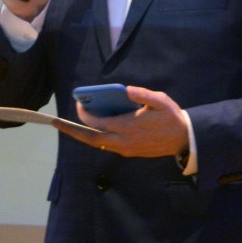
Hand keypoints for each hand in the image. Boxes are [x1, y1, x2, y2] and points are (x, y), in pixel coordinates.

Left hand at [53, 86, 188, 157]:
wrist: (184, 140)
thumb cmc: (172, 118)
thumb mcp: (161, 101)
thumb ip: (143, 95)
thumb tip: (127, 90)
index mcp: (129, 126)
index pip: (98, 123)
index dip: (85, 114)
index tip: (78, 104)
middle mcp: (124, 141)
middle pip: (92, 138)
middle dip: (73, 131)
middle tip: (57, 123)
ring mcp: (126, 149)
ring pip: (98, 144)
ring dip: (84, 134)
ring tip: (72, 124)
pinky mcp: (129, 152)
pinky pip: (107, 145)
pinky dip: (97, 136)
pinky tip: (94, 126)